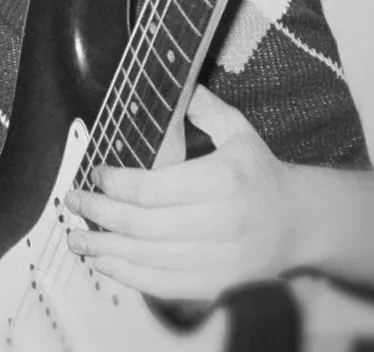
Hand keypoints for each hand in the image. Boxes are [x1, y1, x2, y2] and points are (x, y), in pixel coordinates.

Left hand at [62, 85, 302, 301]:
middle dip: (98, 213)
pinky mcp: (215, 286)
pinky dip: (127, 275)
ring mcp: (218, 261)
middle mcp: (221, 224)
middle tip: (73, 201)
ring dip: (104, 249)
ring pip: (146, 258)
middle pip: (141, 225)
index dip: (115, 185)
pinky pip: (161, 285)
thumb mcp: (239, 132)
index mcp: (223, 181)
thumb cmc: (259, 174)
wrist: (300, 224)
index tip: (95, 175)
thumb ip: (204, 108)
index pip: (152, 189)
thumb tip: (172, 87)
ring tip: (76, 237)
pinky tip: (105, 262)